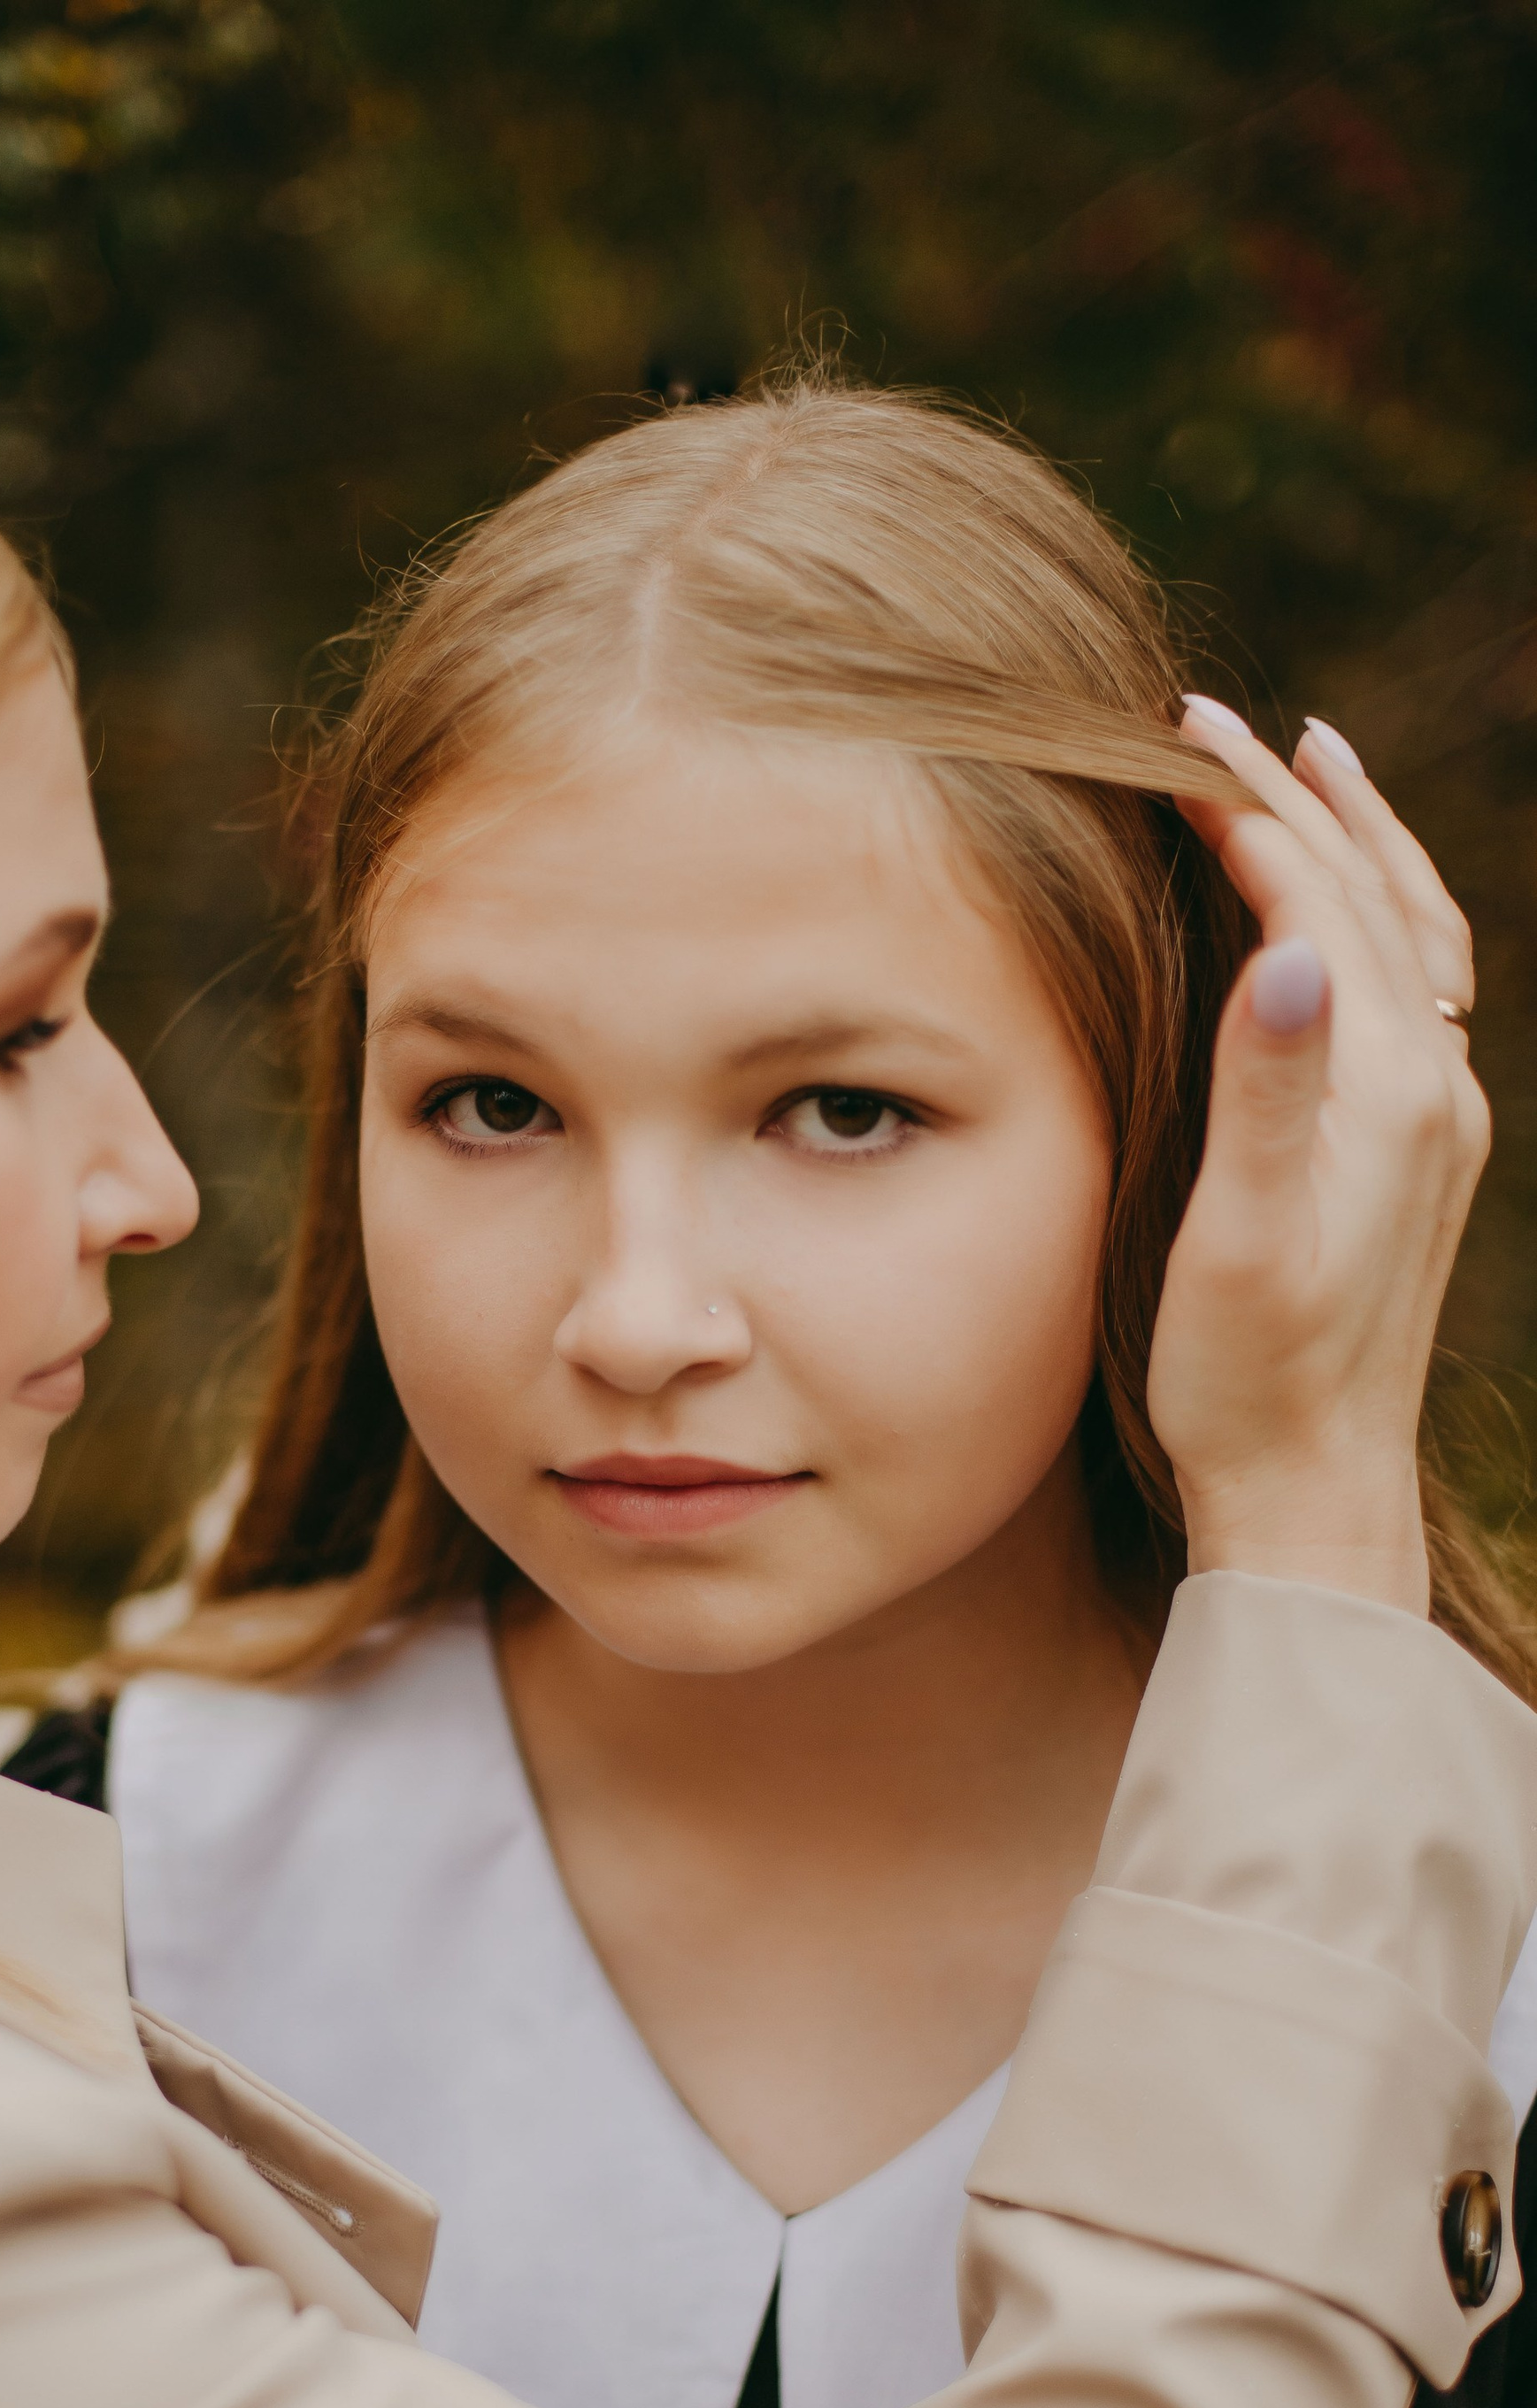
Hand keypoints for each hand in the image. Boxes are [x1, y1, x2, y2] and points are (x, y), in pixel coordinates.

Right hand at [1146, 699, 1485, 1613]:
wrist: (1315, 1486)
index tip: (1169, 740)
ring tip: (1305, 760)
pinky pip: (1420, 985)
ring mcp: (1440, 1118)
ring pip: (1412, 928)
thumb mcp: (1240, 1244)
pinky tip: (1344, 910)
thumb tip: (1293, 950)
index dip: (1239, 814)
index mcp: (1387, 1093)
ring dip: (1355, 835)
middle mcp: (1435, 1088)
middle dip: (1288, 796)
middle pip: (1370, 893)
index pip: (1313, 901)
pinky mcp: (1425, 1150)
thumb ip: (1270, 1092)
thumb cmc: (1245, 1379)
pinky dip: (1380, 911)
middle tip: (1205, 718)